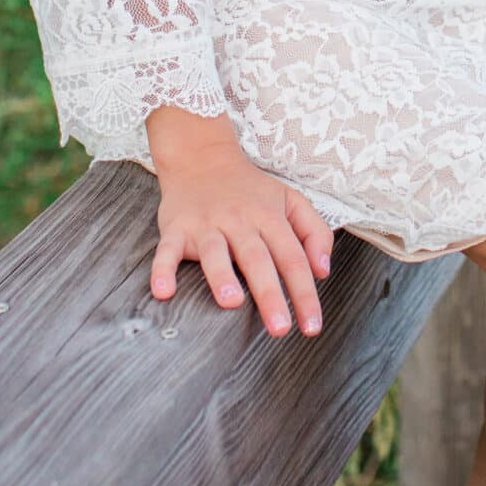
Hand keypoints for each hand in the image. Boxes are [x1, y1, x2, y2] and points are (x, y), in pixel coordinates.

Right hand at [150, 143, 335, 339]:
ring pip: (214, 252)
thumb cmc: (251, 189)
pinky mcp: (176, 228)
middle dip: (269, 294)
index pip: (292, 258)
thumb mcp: (291, 200)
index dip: (304, 293)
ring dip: (221, 276)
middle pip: (257, 259)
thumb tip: (323, 271)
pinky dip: (163, 269)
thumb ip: (314, 232)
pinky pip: (168, 249)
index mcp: (269, 217)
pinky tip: (164, 291)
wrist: (202, 156)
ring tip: (231, 302)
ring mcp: (206, 224)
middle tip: (280, 328)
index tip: (312, 326)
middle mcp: (239, 221)